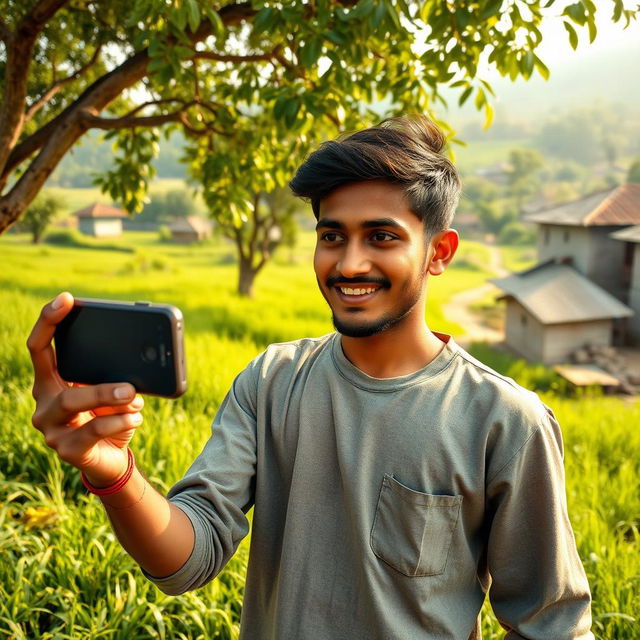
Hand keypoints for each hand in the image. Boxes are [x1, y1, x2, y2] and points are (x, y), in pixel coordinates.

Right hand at [27, 292, 144, 486]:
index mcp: (52, 381)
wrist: (111, 460)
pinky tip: (136, 417)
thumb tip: (138, 361)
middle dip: (94, 373)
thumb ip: (116, 375)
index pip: (40, 346)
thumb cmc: (111, 418)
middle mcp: (45, 402)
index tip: (66, 299)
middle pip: (57, 374)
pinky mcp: (66, 450)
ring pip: (72, 402)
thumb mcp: (113, 392)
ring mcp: (51, 428)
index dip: (48, 320)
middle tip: (129, 382)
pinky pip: (92, 431)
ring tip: (133, 395)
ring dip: (107, 395)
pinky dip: (120, 422)